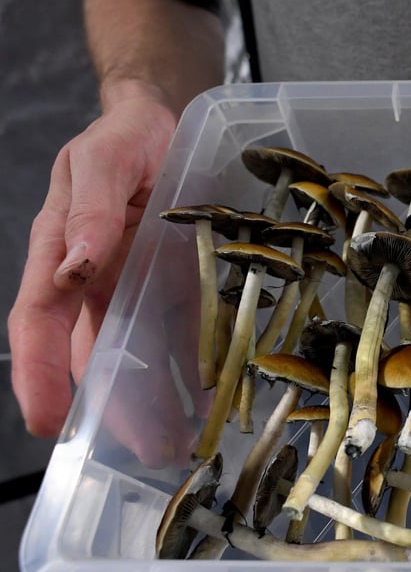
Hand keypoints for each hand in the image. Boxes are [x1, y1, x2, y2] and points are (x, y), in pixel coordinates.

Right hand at [8, 86, 193, 465]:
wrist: (164, 121)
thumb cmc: (123, 135)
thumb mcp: (103, 159)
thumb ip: (91, 209)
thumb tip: (75, 264)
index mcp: (61, 251)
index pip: (39, 320)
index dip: (39, 373)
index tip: (49, 422)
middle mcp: (93, 278)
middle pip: (91, 351)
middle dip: (112, 404)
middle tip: (142, 450)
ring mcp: (132, 283)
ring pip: (135, 351)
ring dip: (154, 396)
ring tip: (180, 440)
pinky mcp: (172, 282)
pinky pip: (178, 329)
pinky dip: (189, 364)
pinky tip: (210, 394)